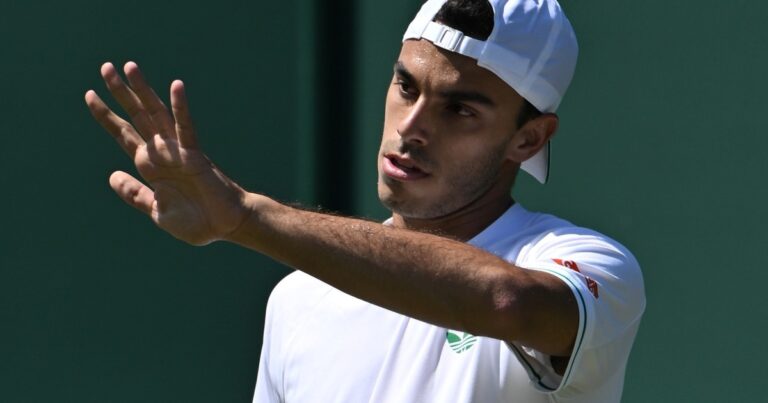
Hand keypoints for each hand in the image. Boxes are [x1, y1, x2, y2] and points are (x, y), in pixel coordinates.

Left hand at [85, 62, 248, 244]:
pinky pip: (186, 128)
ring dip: (143, 91)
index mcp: (150, 166)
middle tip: (105, 67)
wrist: (225, 227)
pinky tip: (176, 87)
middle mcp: (162, 153)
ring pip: (156, 114)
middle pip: (136, 116)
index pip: (123, 134)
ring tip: (129, 67)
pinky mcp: (195, 155)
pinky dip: (180, 108)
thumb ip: (135, 193)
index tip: (90, 95)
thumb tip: (112, 175)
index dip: (106, 116)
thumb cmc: (196, 221)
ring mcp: (178, 151)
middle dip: (120, 93)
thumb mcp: (157, 211)